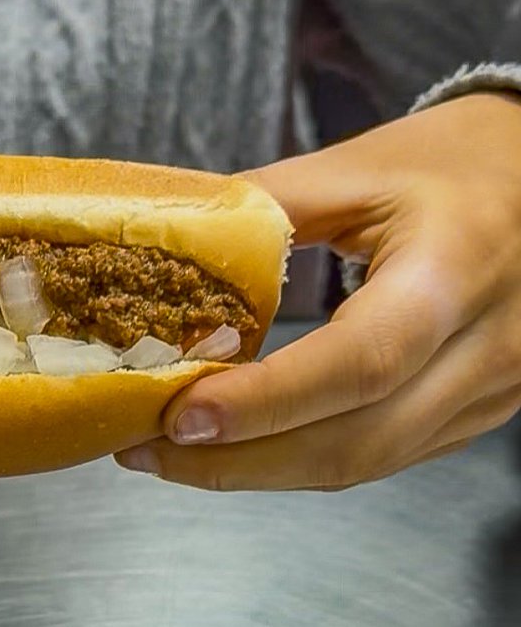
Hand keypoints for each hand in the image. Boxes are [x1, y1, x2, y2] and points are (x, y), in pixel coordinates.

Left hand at [117, 92, 520, 489]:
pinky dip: (304, 461)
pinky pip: (385, 456)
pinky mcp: (476, 412)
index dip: (265, 401)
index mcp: (451, 272)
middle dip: (240, 460)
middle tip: (147, 449)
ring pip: (368, 463)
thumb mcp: (355, 167)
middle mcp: (484, 349)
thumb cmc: (448, 162)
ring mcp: (491, 393)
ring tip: (173, 455)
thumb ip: (261, 205)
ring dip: (262, 471)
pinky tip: (241, 447)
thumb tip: (165, 242)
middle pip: (357, 441)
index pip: (358, 362)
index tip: (178, 415)